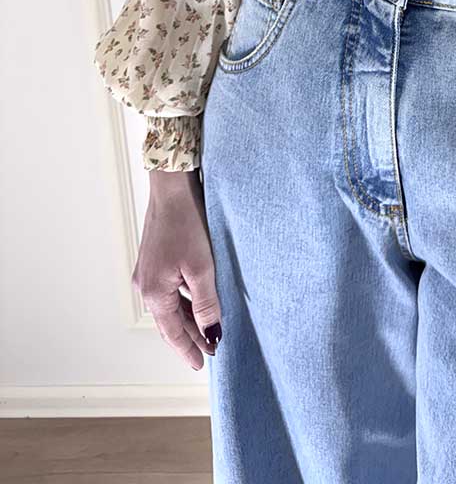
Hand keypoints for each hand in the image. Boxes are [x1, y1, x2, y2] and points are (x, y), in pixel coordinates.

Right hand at [131, 169, 221, 369]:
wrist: (171, 188)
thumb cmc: (186, 224)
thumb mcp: (202, 267)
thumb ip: (206, 304)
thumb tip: (210, 334)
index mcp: (155, 293)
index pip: (173, 333)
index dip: (188, 350)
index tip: (201, 365)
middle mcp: (146, 285)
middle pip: (170, 321)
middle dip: (189, 337)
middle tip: (208, 352)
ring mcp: (149, 272)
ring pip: (171, 305)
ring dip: (188, 319)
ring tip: (207, 331)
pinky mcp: (155, 259)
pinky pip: (170, 290)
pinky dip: (184, 301)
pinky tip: (198, 302)